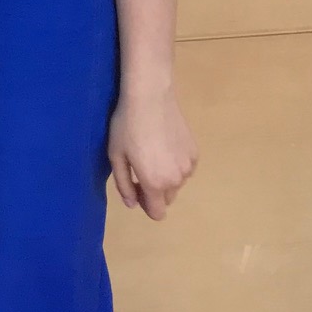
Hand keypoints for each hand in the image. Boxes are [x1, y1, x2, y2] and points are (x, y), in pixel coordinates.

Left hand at [108, 81, 197, 220]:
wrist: (150, 98)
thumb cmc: (127, 127)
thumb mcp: (116, 156)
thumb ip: (124, 184)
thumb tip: (132, 204)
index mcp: (155, 183)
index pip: (157, 213)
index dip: (146, 206)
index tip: (136, 189)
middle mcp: (176, 180)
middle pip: (167, 199)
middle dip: (154, 191)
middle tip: (140, 168)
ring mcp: (189, 166)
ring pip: (177, 184)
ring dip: (166, 177)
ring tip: (152, 152)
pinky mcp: (195, 153)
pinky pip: (185, 168)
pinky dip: (176, 164)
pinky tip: (164, 145)